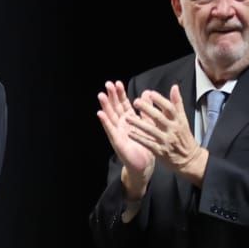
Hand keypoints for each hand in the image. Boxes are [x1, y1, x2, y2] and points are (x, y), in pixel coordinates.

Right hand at [96, 81, 153, 195]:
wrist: (145, 165)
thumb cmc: (146, 145)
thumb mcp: (148, 124)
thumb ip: (147, 109)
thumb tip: (147, 93)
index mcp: (129, 120)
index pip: (123, 104)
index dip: (120, 94)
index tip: (117, 83)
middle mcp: (121, 125)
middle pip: (115, 107)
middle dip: (111, 96)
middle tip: (108, 84)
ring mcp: (117, 133)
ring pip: (110, 116)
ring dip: (105, 106)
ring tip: (101, 95)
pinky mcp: (116, 141)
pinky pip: (110, 130)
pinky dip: (105, 122)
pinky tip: (100, 114)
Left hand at [129, 85, 206, 179]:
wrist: (189, 160)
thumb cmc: (184, 137)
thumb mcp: (183, 120)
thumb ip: (177, 104)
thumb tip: (174, 87)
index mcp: (178, 121)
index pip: (170, 108)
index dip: (160, 100)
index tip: (150, 93)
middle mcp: (173, 130)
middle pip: (159, 118)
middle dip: (147, 109)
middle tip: (136, 102)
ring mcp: (166, 141)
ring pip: (151, 131)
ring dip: (139, 124)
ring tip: (127, 118)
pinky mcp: (160, 151)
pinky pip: (148, 144)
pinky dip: (139, 138)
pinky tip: (130, 133)